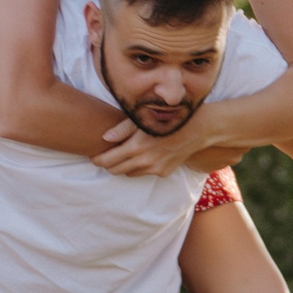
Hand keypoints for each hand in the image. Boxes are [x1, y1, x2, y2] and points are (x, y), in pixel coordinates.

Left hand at [94, 113, 212, 178]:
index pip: (108, 161)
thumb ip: (121, 129)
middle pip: (115, 171)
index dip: (97, 160)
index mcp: (136, 146)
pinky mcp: (164, 172)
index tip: (93, 156)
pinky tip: (145, 154)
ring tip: (125, 154)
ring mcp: (155, 168)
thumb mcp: (143, 118)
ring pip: (129, 174)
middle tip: (105, 156)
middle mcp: (145, 161)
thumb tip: (104, 138)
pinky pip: (144, 173)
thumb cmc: (169, 118)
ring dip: (124, 166)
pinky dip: (140, 166)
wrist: (198, 129)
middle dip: (108, 164)